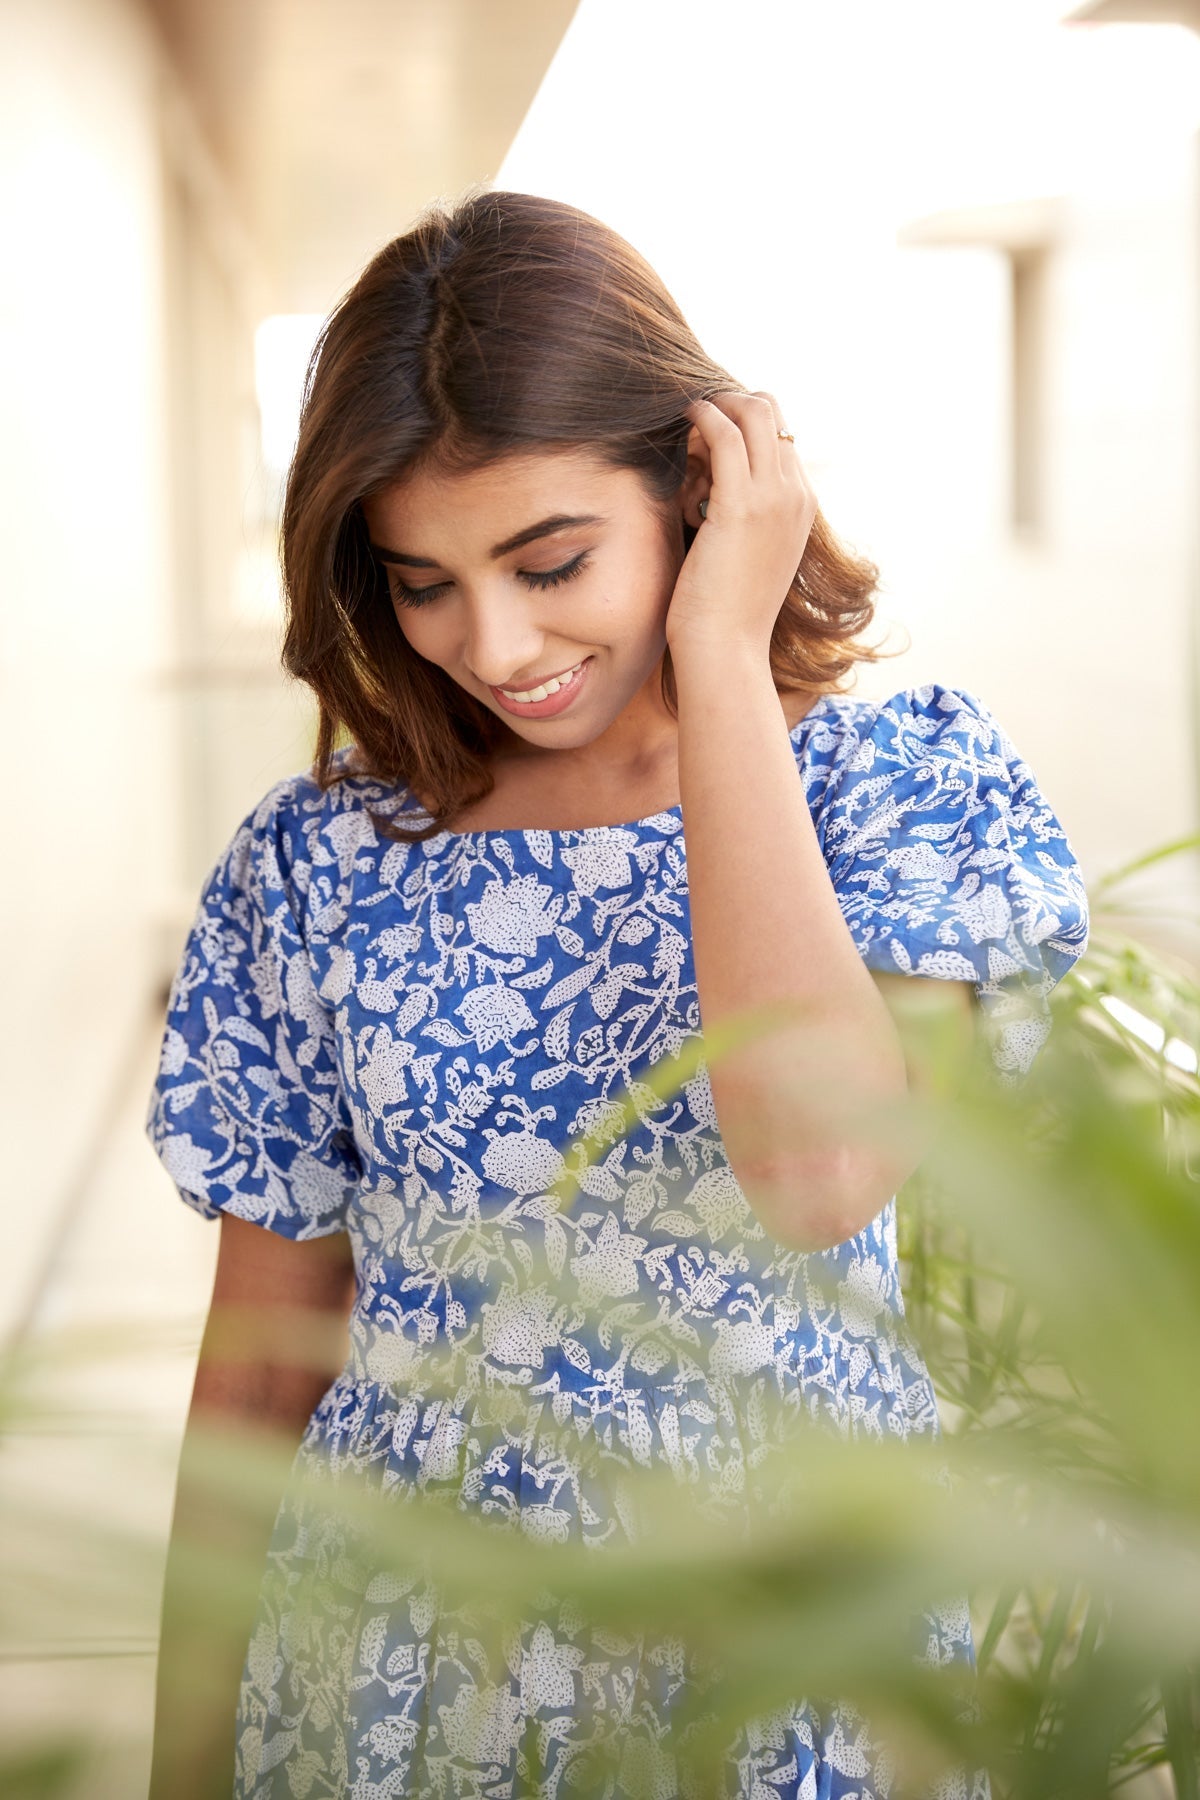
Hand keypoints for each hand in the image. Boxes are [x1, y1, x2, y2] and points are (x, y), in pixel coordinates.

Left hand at [665, 391, 816, 658]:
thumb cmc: (726, 611)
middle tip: (698, 416)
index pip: (781, 437)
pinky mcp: (741, 505)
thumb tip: (713, 497)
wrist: (726, 649)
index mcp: (802, 506)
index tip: (710, 431)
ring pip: (754, 414)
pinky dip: (704, 416)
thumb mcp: (748, 556)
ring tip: (688, 415)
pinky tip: (683, 417)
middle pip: (772, 414)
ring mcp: (773, 499)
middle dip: (733, 404)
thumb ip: (744, 520)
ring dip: (717, 404)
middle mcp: (795, 496)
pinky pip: (726, 435)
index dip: (744, 423)